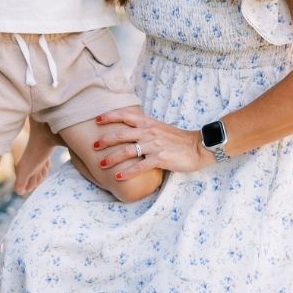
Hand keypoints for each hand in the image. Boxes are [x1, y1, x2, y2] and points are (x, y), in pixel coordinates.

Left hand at [93, 107, 208, 176]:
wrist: (198, 147)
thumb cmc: (179, 139)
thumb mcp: (160, 128)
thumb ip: (145, 128)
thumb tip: (129, 130)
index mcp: (149, 123)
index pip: (125, 116)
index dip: (110, 116)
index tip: (97, 119)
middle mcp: (149, 132)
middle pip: (121, 134)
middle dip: (105, 140)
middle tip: (94, 145)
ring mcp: (154, 145)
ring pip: (127, 151)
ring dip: (111, 158)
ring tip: (101, 164)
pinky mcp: (160, 159)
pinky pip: (140, 166)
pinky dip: (127, 172)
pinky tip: (118, 176)